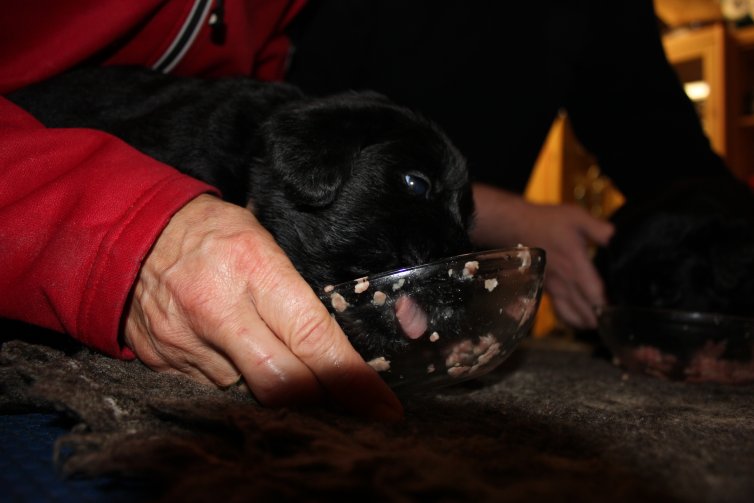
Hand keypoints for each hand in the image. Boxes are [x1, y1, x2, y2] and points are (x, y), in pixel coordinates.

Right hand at [124, 194, 402, 420]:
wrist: (131, 233)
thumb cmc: (211, 231)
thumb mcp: (263, 240)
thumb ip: (294, 293)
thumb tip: (333, 343)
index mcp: (253, 268)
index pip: (313, 337)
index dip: (352, 379)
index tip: (381, 406)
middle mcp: (218, 309)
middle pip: (282, 382)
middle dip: (319, 397)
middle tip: (344, 400)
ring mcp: (185, 340)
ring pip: (248, 389)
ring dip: (269, 378)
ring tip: (263, 343)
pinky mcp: (162, 361)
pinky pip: (213, 385)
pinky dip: (232, 373)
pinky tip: (228, 345)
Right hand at [471, 183, 613, 328]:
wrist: (516, 226)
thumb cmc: (547, 221)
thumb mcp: (576, 217)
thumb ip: (598, 229)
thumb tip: (617, 237)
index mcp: (575, 264)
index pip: (594, 293)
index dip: (607, 305)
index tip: (620, 310)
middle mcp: (564, 280)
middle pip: (584, 309)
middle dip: (600, 318)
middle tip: (614, 321)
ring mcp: (554, 287)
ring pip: (571, 314)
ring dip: (585, 321)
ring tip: (598, 323)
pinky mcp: (546, 288)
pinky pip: (559, 311)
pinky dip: (570, 319)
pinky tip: (579, 320)